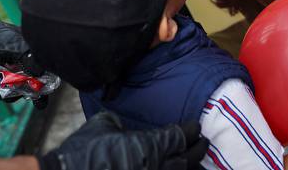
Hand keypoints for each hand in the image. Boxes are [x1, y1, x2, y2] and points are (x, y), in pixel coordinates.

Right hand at [39, 112, 208, 169]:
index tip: (195, 126)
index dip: (191, 130)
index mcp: (150, 145)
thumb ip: (120, 123)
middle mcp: (157, 165)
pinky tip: (172, 169)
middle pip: (188, 159)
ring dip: (188, 166)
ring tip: (192, 159)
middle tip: (203, 142)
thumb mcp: (104, 125)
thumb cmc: (83, 151)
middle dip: (198, 149)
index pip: (181, 136)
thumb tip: (123, 124)